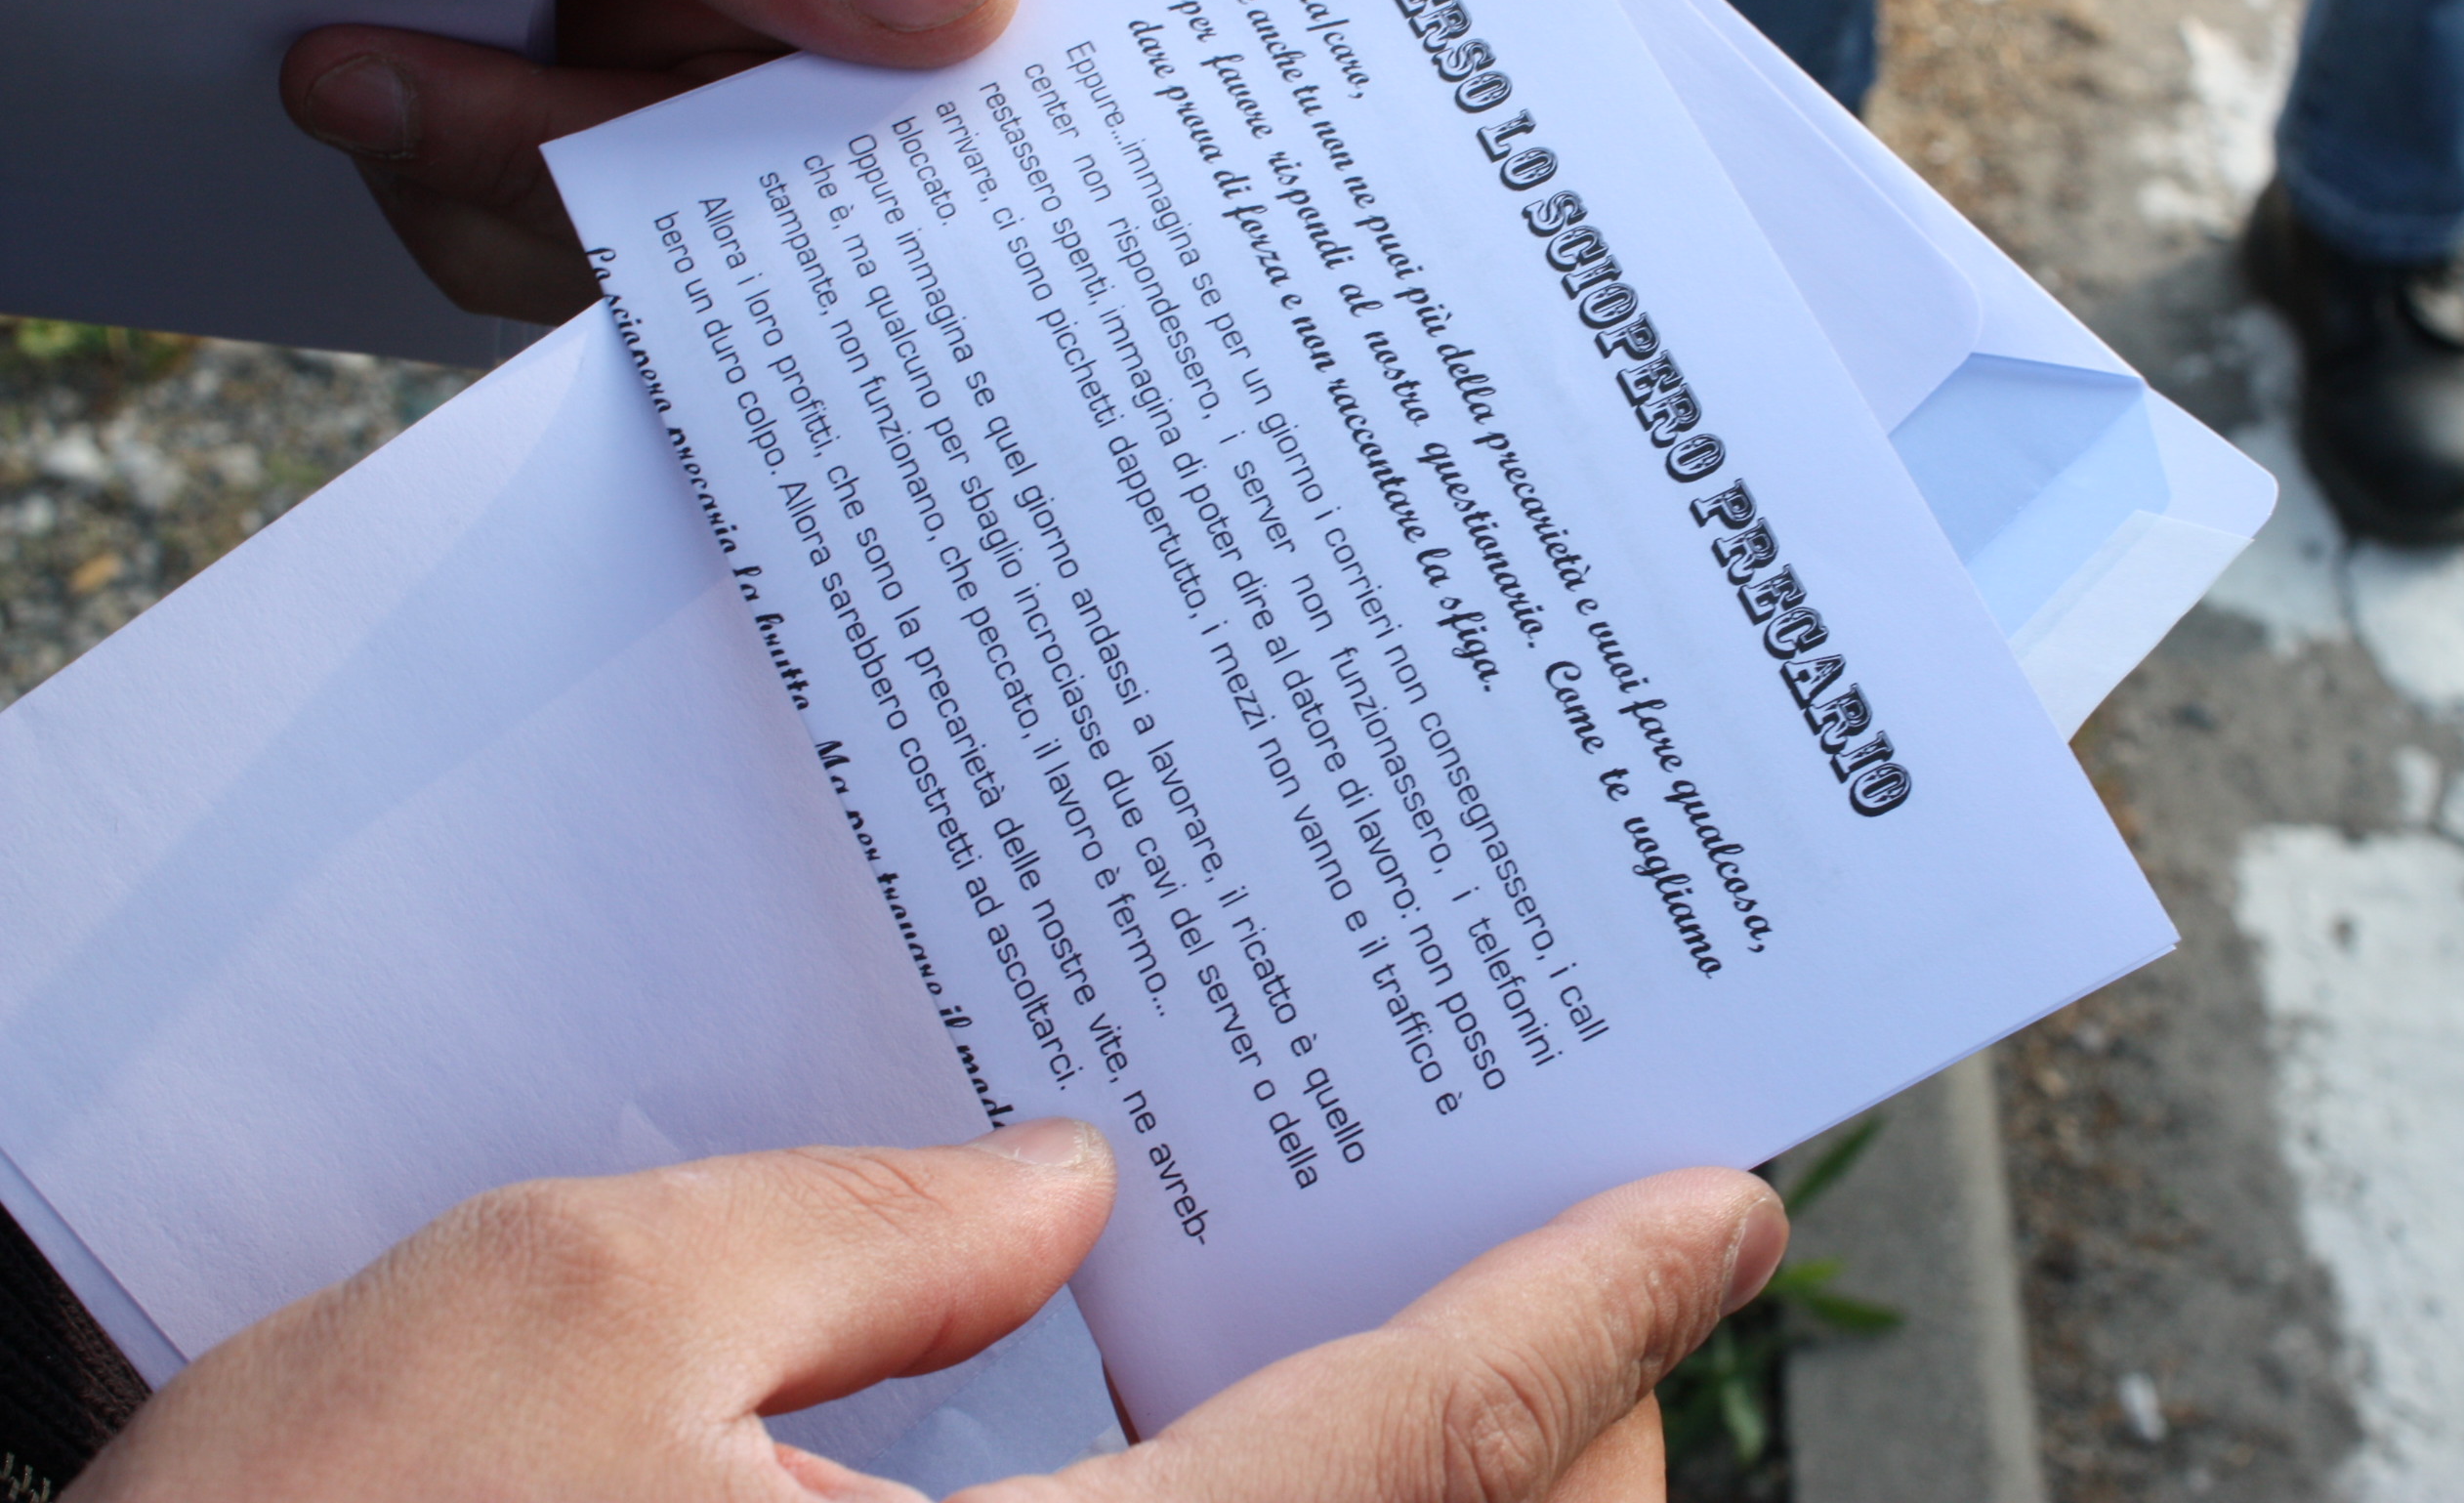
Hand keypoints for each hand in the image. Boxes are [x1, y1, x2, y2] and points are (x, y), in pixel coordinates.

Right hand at [66, 1119, 1784, 1502]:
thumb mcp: (553, 1321)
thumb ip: (849, 1239)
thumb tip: (1057, 1191)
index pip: (1411, 1449)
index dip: (1584, 1312)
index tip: (1709, 1200)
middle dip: (1557, 1425)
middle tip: (1576, 1256)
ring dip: (1431, 1486)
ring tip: (1408, 1318)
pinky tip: (1210, 1426)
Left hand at [280, 0, 1024, 325]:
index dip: (890, 95)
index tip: (756, 146)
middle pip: (831, 137)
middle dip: (649, 160)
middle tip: (453, 126)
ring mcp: (701, 35)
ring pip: (706, 221)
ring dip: (533, 196)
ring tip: (361, 87)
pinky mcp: (603, 117)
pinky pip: (588, 245)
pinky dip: (477, 215)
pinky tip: (377, 113)